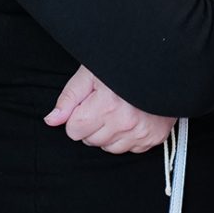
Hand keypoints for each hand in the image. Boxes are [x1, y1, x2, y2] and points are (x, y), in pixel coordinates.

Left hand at [45, 66, 174, 153]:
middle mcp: (125, 122)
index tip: (89, 103)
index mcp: (106, 106)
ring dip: (110, 133)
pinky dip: (128, 137)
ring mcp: (142, 132)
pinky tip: (133, 117)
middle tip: (105, 104)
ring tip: (119, 110)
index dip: (77, 116)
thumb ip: (69, 98)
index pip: (74, 130)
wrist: (161, 63)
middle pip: (90, 141)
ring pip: (109, 148)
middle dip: (93, 125)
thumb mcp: (90, 73)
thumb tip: (51, 120)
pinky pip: (130, 149)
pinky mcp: (154, 137)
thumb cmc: (121, 64)